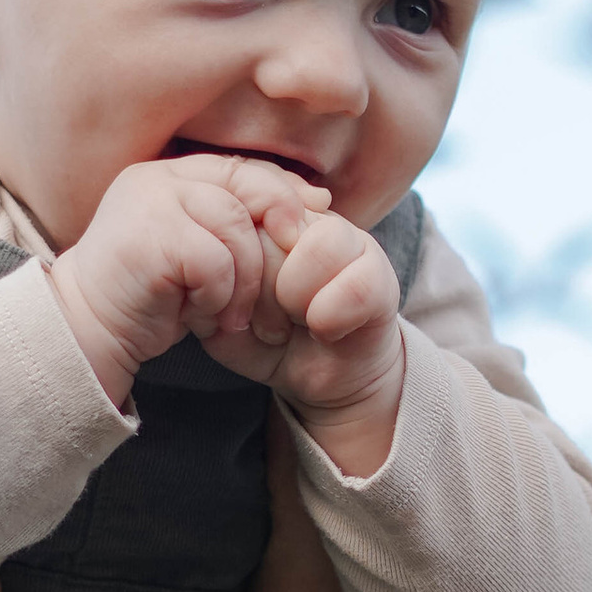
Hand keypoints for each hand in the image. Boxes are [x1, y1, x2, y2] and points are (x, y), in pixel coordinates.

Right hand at [50, 154, 324, 401]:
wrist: (91, 331)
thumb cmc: (153, 296)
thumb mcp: (204, 251)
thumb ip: (244, 223)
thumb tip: (318, 198)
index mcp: (173, 173)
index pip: (245, 167)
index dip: (285, 194)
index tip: (310, 227)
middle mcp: (158, 177)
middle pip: (247, 185)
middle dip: (277, 229)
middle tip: (288, 280)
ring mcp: (149, 202)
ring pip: (234, 226)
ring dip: (245, 280)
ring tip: (231, 315)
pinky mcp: (147, 237)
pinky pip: (213, 261)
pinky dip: (218, 296)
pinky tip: (202, 318)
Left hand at [200, 199, 406, 478]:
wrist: (317, 377)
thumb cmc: (263, 338)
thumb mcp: (221, 308)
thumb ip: (210, 275)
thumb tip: (213, 249)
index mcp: (265, 216)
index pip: (237, 214)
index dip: (231, 269)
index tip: (233, 305)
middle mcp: (307, 217)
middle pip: (271, 231)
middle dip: (258, 292)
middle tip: (264, 323)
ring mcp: (350, 240)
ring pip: (316, 248)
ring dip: (295, 301)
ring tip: (293, 323)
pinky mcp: (380, 274)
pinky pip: (354, 285)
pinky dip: (330, 318)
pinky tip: (325, 331)